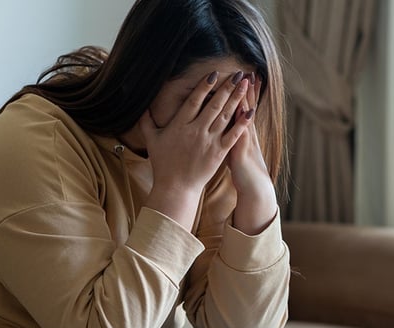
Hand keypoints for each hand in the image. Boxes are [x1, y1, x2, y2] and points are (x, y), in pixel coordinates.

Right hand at [140, 71, 252, 227]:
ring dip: (236, 99)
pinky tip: (251, 111)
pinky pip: (233, 135)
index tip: (214, 74)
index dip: (204, 86)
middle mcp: (196, 131)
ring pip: (225, 116)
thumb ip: (147, 122)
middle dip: (227, 88)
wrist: (176, 188)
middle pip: (214, 105)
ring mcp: (209, 141)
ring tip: (246, 85)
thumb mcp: (151, 140)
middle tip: (238, 74)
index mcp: (179, 125)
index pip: (194, 101)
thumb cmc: (163, 164)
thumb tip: (143, 106)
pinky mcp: (219, 153)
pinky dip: (243, 122)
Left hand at [226, 73, 278, 233]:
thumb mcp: (238, 151)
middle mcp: (246, 133)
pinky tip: (240, 108)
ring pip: (245, 115)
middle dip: (247, 89)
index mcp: (244, 132)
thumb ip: (231, 137)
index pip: (244, 107)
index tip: (245, 74)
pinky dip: (241, 119)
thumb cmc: (244, 171)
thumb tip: (225, 126)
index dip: (245, 92)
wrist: (256, 188)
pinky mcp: (241, 149)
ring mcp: (245, 140)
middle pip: (246, 106)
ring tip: (246, 82)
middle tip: (248, 70)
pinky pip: (240, 131)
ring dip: (245, 98)